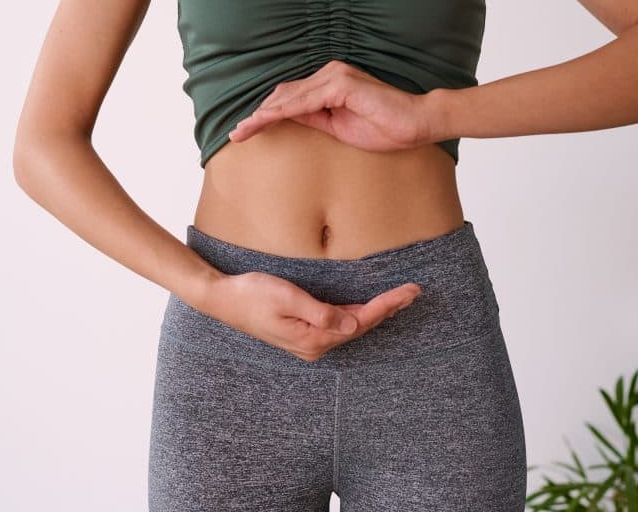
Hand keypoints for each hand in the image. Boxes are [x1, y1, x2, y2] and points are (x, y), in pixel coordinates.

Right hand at [203, 270, 421, 361]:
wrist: (223, 300)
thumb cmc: (252, 294)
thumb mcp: (287, 298)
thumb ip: (320, 313)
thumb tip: (352, 325)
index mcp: (313, 339)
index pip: (360, 321)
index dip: (386, 305)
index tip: (408, 292)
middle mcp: (314, 346)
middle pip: (361, 326)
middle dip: (388, 309)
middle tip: (414, 292)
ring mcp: (309, 341)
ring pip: (351, 326)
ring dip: (376, 312)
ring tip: (400, 298)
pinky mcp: (304, 332)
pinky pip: (338, 325)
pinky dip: (357, 314)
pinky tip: (369, 308)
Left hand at [227, 59, 437, 153]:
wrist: (416, 124)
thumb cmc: (384, 127)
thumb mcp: (339, 127)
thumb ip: (315, 119)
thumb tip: (288, 119)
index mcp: (330, 83)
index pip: (290, 98)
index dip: (266, 114)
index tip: (246, 132)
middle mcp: (330, 73)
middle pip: (283, 94)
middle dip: (258, 115)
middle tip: (235, 134)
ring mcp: (335, 76)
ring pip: (289, 97)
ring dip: (263, 115)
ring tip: (242, 131)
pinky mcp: (341, 85)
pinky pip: (304, 101)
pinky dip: (282, 113)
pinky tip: (264, 122)